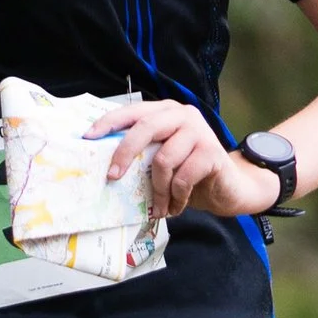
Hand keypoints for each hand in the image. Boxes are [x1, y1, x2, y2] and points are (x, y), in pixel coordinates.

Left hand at [96, 103, 284, 219]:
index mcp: (165, 112)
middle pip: (145, 128)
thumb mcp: (162, 159)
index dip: (109, 123)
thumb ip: (143, 152)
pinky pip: (182, 178)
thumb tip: (106, 165)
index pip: (132, 111)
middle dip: (124, 154)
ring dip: (156, 189)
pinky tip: (176, 206)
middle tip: (112, 177)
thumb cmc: (189, 174)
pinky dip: (175, 198)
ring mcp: (199, 132)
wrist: (229, 188)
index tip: (88, 138)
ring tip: (158, 205)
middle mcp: (182, 115)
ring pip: (163, 160)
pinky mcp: (212, 152)